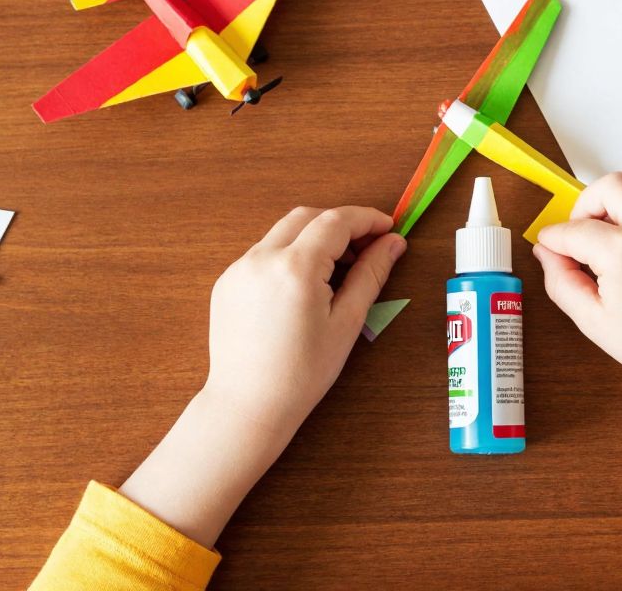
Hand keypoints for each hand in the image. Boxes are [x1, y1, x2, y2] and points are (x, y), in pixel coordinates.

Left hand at [206, 206, 407, 433]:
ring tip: (336, 272)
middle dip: (340, 223)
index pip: (337, 221)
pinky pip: (263, 254)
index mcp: (295, 267)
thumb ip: (371, 274)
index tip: (388, 228)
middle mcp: (262, 258)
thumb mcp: (347, 322)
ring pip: (283, 233)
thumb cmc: (303, 372)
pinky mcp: (227, 282)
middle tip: (366, 248)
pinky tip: (304, 288)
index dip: (367, 219)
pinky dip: (289, 256)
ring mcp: (239, 268)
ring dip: (313, 238)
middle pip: (307, 216)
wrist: (249, 404)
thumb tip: (394, 242)